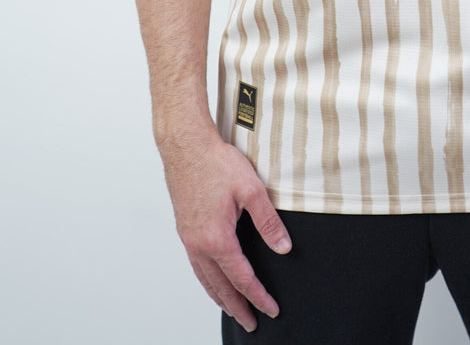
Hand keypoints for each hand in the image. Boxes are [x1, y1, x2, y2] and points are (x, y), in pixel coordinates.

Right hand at [160, 129, 291, 332]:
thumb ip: (269, 222)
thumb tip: (284, 247)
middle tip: (252, 323)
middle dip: (238, 307)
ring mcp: (188, 239)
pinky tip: (214, 281)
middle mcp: (199, 244)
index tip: (271, 310)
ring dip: (220, 298)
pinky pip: (196, 266)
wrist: (186, 147)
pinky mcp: (185, 230)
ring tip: (234, 310)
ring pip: (205, 279)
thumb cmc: (217, 163)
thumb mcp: (252, 189)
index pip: (242, 278)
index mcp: (217, 238)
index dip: (258, 296)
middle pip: (220, 287)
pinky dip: (207, 281)